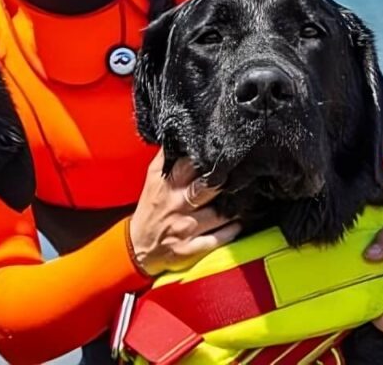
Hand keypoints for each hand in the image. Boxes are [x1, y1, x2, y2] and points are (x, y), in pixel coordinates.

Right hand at [128, 149, 240, 275]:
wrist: (138, 246)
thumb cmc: (150, 210)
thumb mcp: (153, 180)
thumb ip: (167, 158)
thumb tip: (183, 135)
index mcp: (166, 185)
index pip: (190, 164)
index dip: (208, 157)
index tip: (222, 153)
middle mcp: (176, 205)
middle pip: (207, 187)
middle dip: (224, 181)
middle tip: (240, 175)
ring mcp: (184, 227)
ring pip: (219, 214)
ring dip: (235, 207)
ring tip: (244, 199)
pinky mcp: (191, 248)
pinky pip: (219, 238)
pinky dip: (232, 230)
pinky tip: (237, 223)